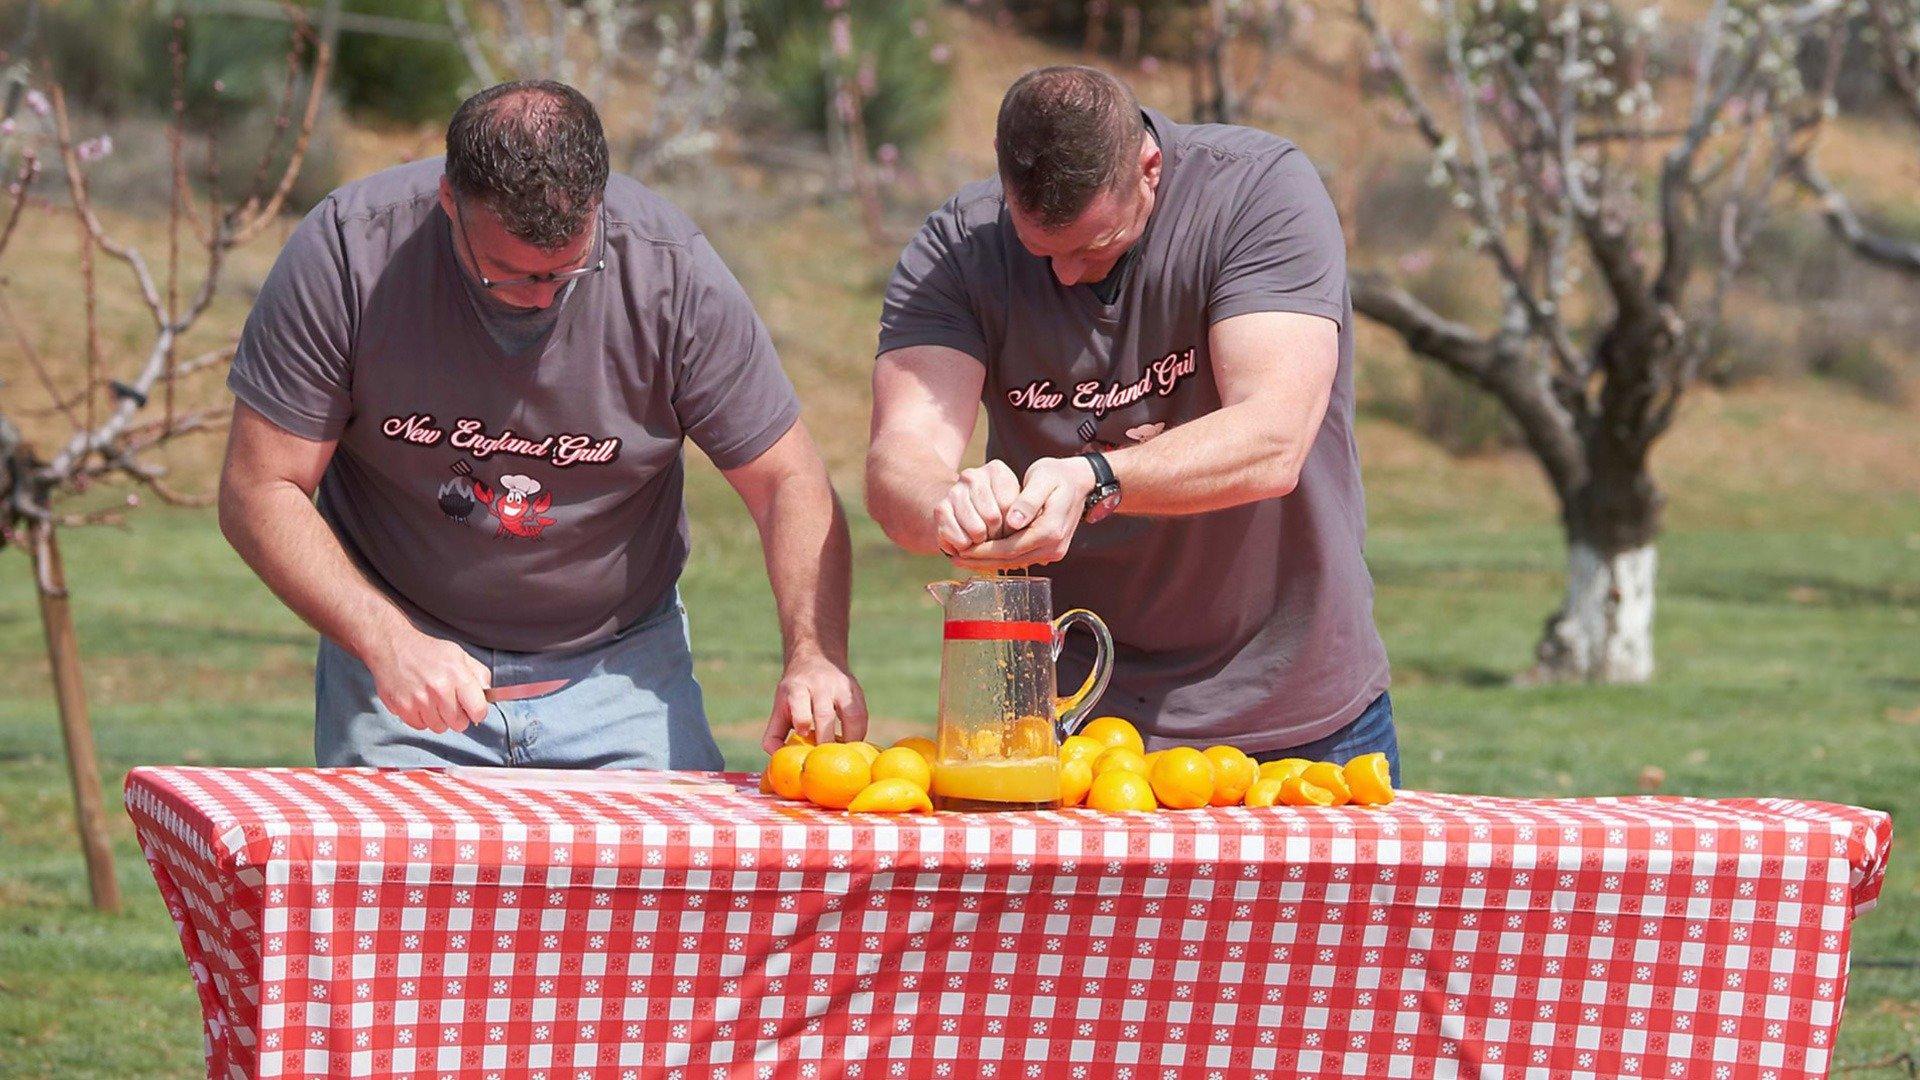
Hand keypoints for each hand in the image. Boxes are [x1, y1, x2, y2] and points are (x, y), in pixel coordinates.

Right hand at [364, 629, 491, 733]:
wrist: (392, 646)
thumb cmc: (428, 651)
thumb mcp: (459, 655)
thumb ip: (479, 674)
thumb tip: (488, 695)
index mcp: (457, 675)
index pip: (478, 710)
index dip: (477, 711)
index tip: (472, 708)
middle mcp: (439, 689)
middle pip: (459, 724)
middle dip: (457, 716)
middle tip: (449, 703)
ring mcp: (419, 700)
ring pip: (439, 727)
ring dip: (438, 718)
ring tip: (432, 700)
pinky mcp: (402, 708)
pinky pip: (420, 726)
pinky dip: (421, 718)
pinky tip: (418, 702)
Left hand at [762, 650, 869, 752]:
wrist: (817, 657)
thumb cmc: (795, 692)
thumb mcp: (780, 705)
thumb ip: (774, 733)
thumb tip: (777, 757)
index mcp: (797, 688)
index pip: (799, 703)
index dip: (802, 720)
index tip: (804, 734)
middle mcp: (820, 685)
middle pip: (825, 715)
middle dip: (826, 740)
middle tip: (824, 760)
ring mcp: (841, 687)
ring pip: (852, 715)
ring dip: (850, 739)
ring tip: (843, 755)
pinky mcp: (856, 690)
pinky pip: (862, 715)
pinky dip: (860, 733)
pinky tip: (853, 744)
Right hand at [934, 459, 1021, 554]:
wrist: (959, 509)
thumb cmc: (996, 511)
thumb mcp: (1014, 506)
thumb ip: (1021, 512)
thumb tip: (1015, 523)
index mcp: (996, 470)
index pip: (1011, 505)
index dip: (1013, 526)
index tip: (1011, 529)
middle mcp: (972, 476)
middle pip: (993, 517)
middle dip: (997, 535)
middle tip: (995, 536)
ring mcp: (954, 491)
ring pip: (976, 530)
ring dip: (981, 543)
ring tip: (981, 539)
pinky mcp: (940, 509)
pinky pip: (960, 538)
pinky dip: (965, 546)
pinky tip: (966, 541)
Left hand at [949, 456, 1096, 571]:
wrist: (1079, 481)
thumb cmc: (1057, 475)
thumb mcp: (1042, 478)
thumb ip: (1028, 501)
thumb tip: (1013, 522)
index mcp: (1051, 530)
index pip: (1011, 548)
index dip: (984, 551)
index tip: (961, 550)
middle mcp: (1054, 546)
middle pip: (1011, 561)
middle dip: (982, 561)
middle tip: (955, 558)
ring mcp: (1053, 551)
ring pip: (1015, 563)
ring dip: (989, 562)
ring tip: (963, 558)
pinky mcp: (1050, 550)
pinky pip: (1021, 558)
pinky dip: (1000, 558)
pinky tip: (981, 555)